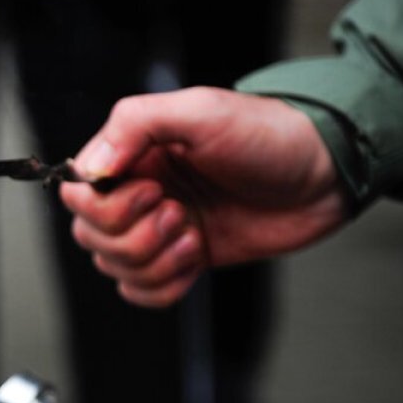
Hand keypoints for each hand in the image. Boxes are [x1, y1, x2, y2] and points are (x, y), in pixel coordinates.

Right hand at [59, 87, 347, 306]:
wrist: (323, 176)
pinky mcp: (182, 260)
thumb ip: (135, 125)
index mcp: (131, 156)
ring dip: (155, 260)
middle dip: (134, 235)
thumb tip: (90, 168)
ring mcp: (158, 230)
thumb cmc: (268, 134)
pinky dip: (163, 286)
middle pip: (90, 236)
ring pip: (114, 268)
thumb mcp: (200, 110)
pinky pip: (142, 292)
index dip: (106, 205)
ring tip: (195, 234)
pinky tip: (196, 260)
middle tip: (179, 212)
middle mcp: (137, 193)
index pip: (78, 194)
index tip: (154, 190)